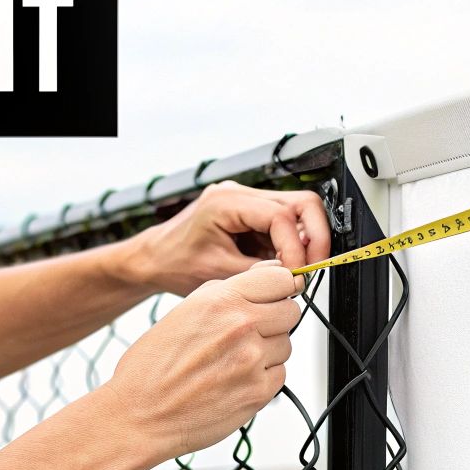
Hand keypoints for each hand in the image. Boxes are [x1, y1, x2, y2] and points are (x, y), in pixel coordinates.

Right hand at [100, 261, 302, 458]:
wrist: (138, 416)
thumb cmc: (152, 367)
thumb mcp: (184, 311)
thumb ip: (228, 293)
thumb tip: (269, 276)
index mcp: (220, 299)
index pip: (280, 278)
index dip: (278, 289)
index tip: (274, 298)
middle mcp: (240, 325)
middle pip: (291, 311)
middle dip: (275, 320)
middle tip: (250, 334)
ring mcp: (253, 360)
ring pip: (286, 344)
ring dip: (268, 352)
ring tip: (232, 362)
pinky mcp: (259, 392)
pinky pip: (279, 375)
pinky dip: (262, 378)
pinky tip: (233, 382)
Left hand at [124, 181, 330, 294]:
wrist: (154, 260)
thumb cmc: (174, 263)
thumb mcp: (219, 275)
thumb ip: (261, 272)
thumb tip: (294, 276)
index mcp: (228, 202)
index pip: (282, 216)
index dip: (298, 248)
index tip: (298, 273)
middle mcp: (239, 194)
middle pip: (302, 203)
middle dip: (315, 237)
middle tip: (313, 267)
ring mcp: (246, 201)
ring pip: (299, 211)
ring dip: (305, 242)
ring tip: (298, 270)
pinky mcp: (250, 214)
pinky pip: (284, 224)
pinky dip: (291, 245)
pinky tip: (283, 265)